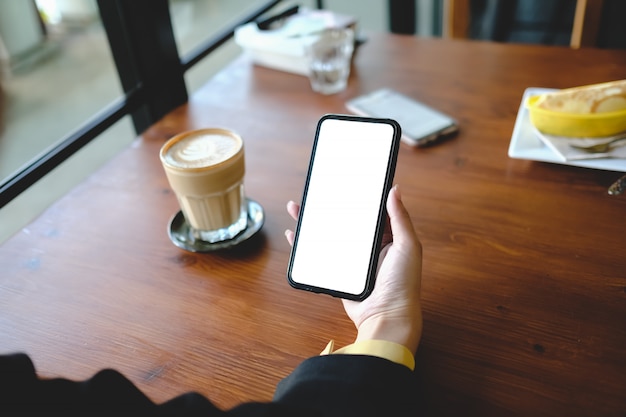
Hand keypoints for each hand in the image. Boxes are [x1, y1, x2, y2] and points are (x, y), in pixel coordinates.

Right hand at [285, 185, 422, 352]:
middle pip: (345, 221)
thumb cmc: (404, 285)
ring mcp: (352, 261)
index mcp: (388, 238)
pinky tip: (295, 234)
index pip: (370, 212)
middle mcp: (369, 247)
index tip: (344, 182)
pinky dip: (305, 246)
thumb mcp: (407, 246)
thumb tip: (394, 189)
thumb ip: (400, 218)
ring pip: (329, 236)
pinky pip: (320, 256)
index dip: (357, 197)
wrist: (386, 318)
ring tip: (298, 208)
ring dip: (312, 222)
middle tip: (315, 192)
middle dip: (329, 207)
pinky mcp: (338, 273)